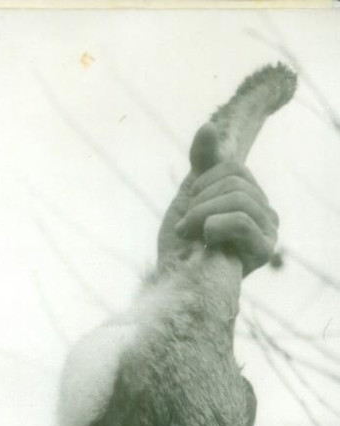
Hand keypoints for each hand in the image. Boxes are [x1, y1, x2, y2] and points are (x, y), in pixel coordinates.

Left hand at [157, 121, 278, 276]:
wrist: (172, 285)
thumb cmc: (181, 247)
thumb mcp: (190, 196)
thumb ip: (202, 163)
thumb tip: (209, 126)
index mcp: (252, 199)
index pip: (233, 168)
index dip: (202, 185)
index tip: (187, 211)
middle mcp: (266, 214)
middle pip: (237, 181)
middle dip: (200, 202)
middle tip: (184, 228)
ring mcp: (268, 232)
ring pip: (239, 197)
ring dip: (202, 215)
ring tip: (189, 236)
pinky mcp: (264, 251)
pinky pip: (242, 220)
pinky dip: (215, 226)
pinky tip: (205, 242)